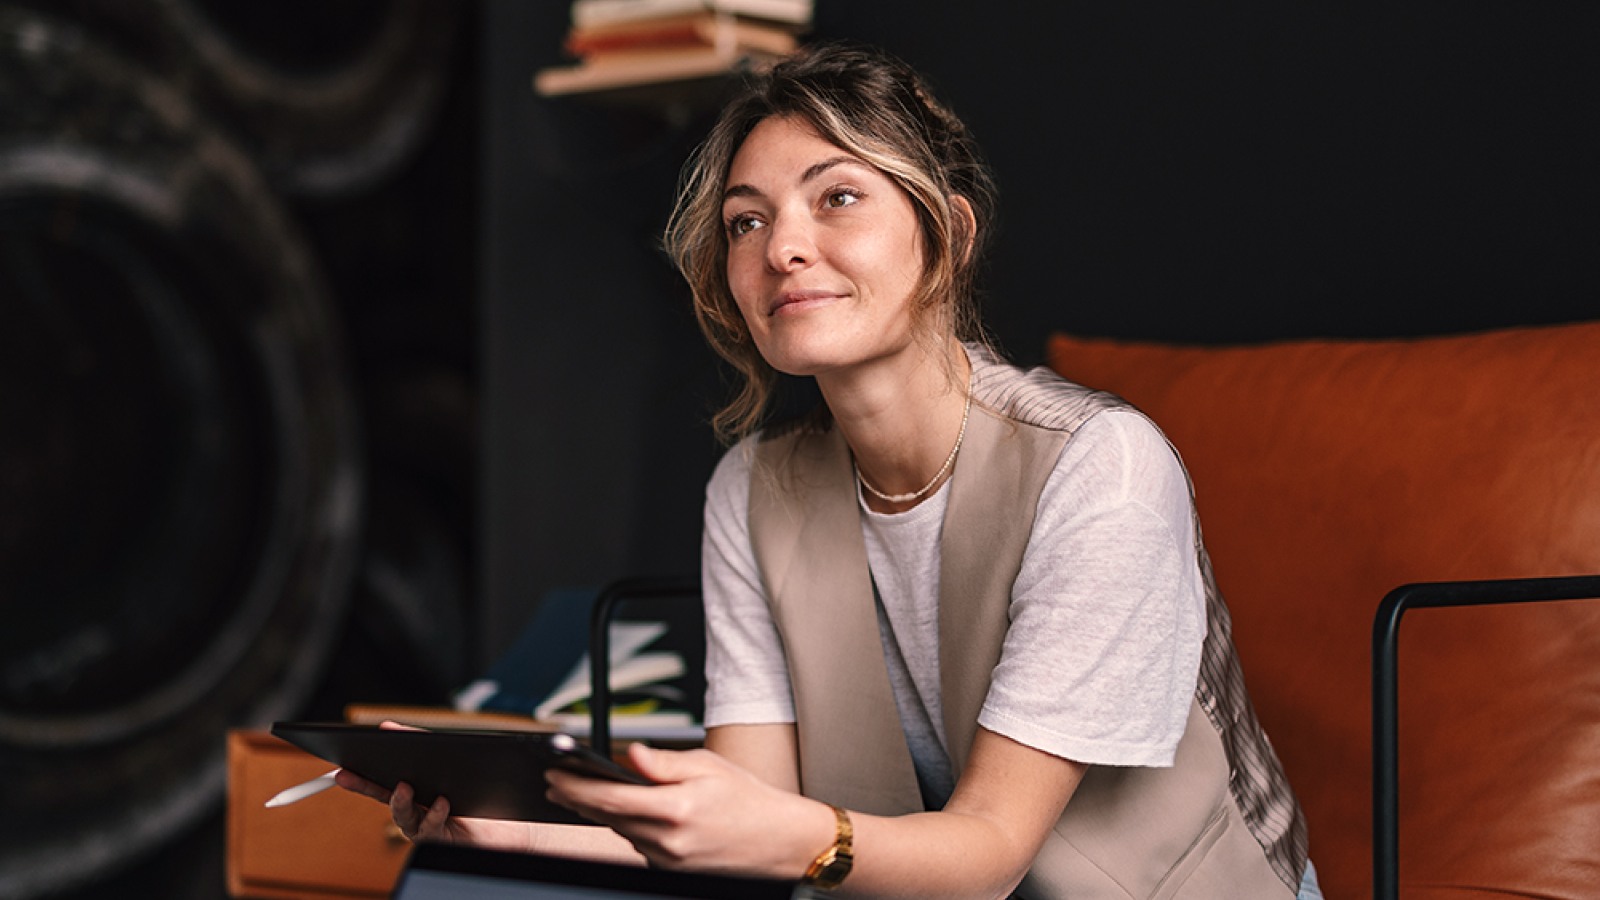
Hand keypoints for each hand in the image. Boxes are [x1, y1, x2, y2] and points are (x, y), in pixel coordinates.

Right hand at [330, 721, 531, 849]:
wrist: (512, 821)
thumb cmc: (477, 790)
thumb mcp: (449, 759)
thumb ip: (420, 743)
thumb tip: (387, 728)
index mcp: (414, 792)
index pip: (380, 783)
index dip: (360, 776)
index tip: (340, 767)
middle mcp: (416, 811)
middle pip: (384, 798)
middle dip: (364, 786)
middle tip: (347, 776)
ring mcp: (427, 826)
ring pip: (404, 817)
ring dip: (401, 801)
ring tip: (404, 785)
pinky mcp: (443, 838)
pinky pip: (432, 828)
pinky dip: (435, 813)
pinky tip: (442, 801)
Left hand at [544, 743, 832, 876]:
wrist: (779, 840)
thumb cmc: (749, 800)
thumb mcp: (708, 766)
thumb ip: (663, 762)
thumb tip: (629, 754)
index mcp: (675, 810)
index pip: (610, 797)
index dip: (575, 786)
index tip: (555, 774)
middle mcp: (668, 841)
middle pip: (608, 817)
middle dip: (577, 799)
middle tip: (556, 783)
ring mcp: (668, 859)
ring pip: (622, 831)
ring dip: (602, 812)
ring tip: (584, 792)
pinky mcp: (671, 868)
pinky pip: (639, 843)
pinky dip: (629, 825)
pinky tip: (627, 811)